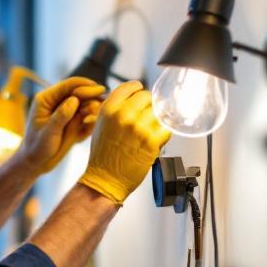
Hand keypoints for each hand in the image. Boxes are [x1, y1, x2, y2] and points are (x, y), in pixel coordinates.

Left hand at [12, 77, 106, 174]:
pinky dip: (90, 122)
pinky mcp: (72, 121)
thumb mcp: (48, 133)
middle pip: (80, 92)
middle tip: (103, 105)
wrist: (36, 163)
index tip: (99, 90)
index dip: (85, 86)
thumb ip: (61, 116)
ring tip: (89, 122)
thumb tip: (74, 99)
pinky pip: (86, 116)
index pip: (68, 85)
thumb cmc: (37, 148)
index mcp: (46, 99)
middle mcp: (57, 102)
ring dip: (92, 110)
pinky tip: (85, 132)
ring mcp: (65, 111)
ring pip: (85, 104)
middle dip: (92, 97)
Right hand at [78, 81, 170, 203]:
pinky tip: (154, 140)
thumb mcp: (100, 125)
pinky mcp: (151, 141)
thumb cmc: (102, 155)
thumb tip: (132, 98)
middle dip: (148, 106)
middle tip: (144, 118)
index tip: (141, 93)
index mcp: (109, 109)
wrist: (105, 179)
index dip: (138, 89)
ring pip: (158, 112)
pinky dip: (163, 134)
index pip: (131, 87)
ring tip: (147, 133)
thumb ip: (115, 109)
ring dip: (156, 121)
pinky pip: (166, 128)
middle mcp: (123, 115)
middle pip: (147, 97)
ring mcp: (138, 127)